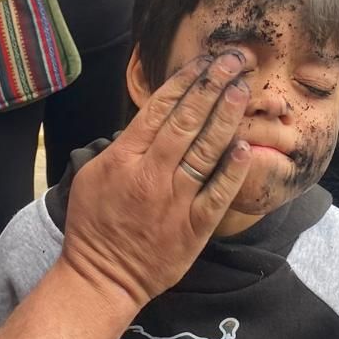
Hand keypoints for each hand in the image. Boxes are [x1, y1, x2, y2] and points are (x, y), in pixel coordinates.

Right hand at [60, 52, 253, 305]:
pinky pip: (217, 194)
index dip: (185, 81)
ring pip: (205, 151)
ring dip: (226, 117)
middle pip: (187, 122)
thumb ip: (122, 146)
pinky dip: (232, 170)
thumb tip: (151, 121)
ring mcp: (175, 201)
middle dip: (212, 87)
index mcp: (124, 158)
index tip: (204, 61)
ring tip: (242, 89)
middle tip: (234, 61)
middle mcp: (151, 174)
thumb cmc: (94, 225)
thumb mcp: (91, 176)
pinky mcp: (193, 228)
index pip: (159, 109)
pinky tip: (246, 146)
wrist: (102, 278)